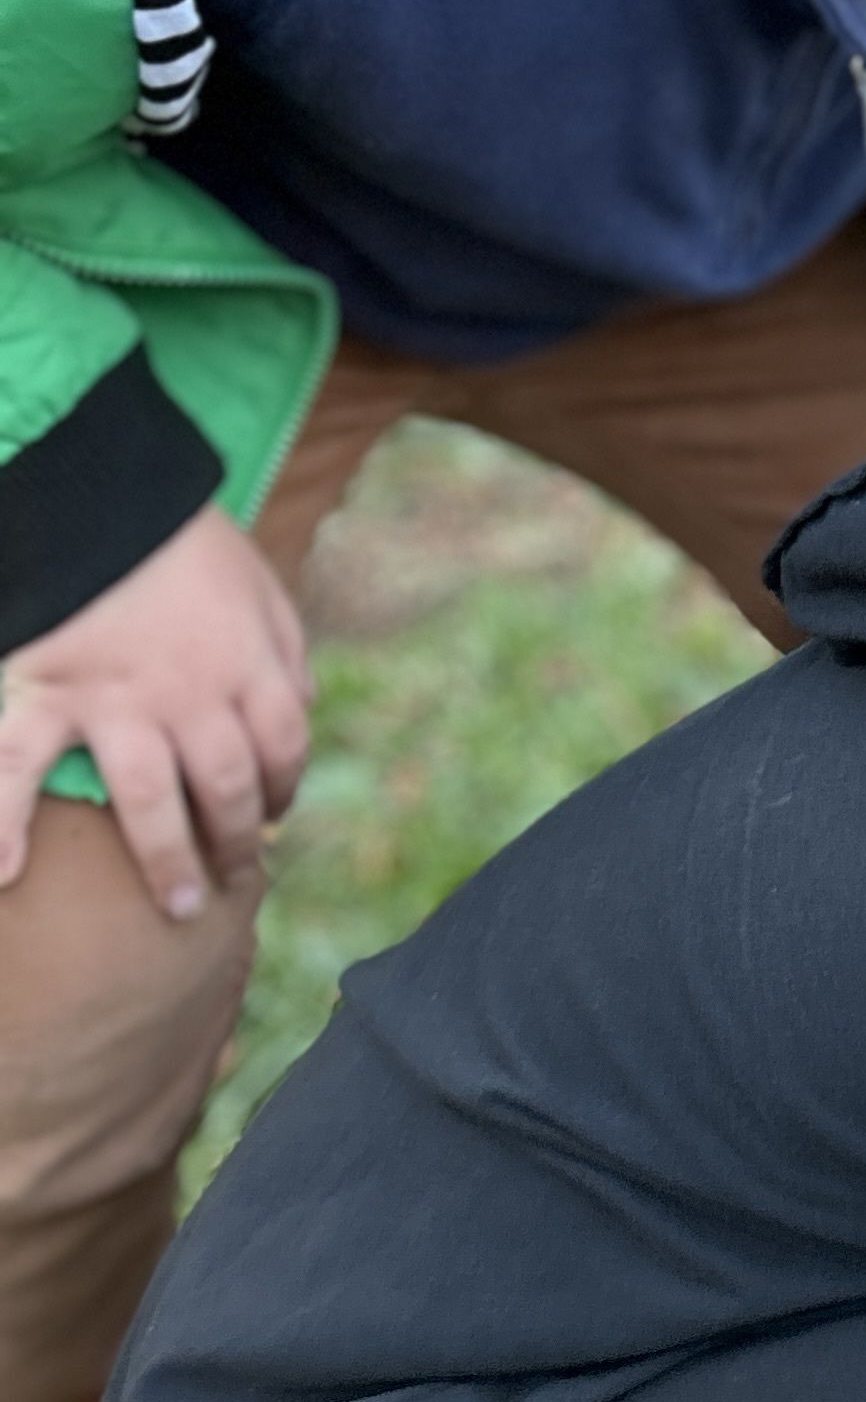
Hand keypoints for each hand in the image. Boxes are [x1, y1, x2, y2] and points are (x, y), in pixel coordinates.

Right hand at [0, 503, 310, 917]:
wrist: (102, 492)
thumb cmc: (184, 538)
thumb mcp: (260, 583)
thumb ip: (283, 649)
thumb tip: (299, 706)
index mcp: (248, 661)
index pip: (284, 745)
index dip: (286, 784)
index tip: (275, 813)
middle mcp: (190, 692)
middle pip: (225, 786)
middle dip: (234, 840)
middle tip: (232, 882)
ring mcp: (115, 699)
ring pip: (148, 799)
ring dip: (165, 858)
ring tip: (177, 908)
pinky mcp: (48, 693)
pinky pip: (19, 765)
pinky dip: (1, 822)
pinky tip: (4, 875)